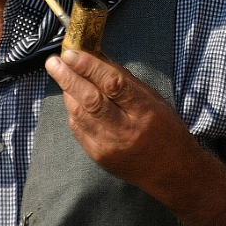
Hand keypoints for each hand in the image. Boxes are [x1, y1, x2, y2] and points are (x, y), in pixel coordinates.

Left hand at [44, 49, 197, 190]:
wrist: (172, 172)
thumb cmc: (166, 129)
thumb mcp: (154, 99)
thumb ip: (125, 80)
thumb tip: (97, 56)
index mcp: (145, 111)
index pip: (113, 85)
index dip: (90, 67)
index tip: (73, 53)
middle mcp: (126, 130)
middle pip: (91, 100)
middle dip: (68, 77)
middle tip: (53, 61)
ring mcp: (110, 146)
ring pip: (79, 114)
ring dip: (67, 91)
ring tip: (60, 73)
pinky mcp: (98, 157)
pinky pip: (78, 128)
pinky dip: (73, 109)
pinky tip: (71, 96)